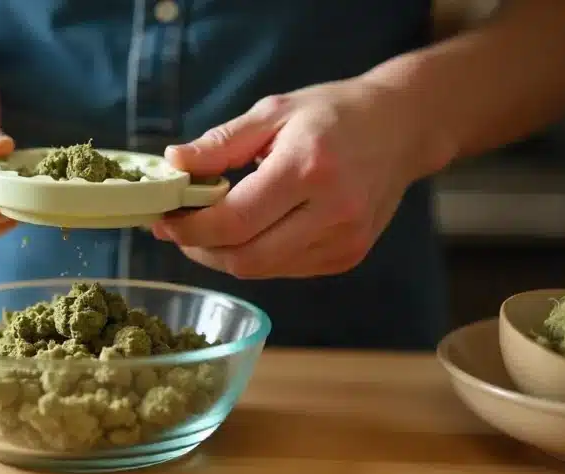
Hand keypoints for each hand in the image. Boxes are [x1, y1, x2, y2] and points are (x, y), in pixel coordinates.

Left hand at [153, 79, 453, 278]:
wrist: (401, 128)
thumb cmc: (333, 113)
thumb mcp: (273, 112)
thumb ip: (221, 143)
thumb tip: (173, 162)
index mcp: (309, 169)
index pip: (235, 221)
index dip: (190, 229)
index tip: (163, 220)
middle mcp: (332, 212)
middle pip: (245, 258)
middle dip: (201, 249)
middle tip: (178, 229)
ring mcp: (345, 240)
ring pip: (262, 270)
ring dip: (224, 256)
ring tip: (207, 228)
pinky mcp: (348, 257)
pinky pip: (285, 269)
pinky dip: (256, 256)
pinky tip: (248, 232)